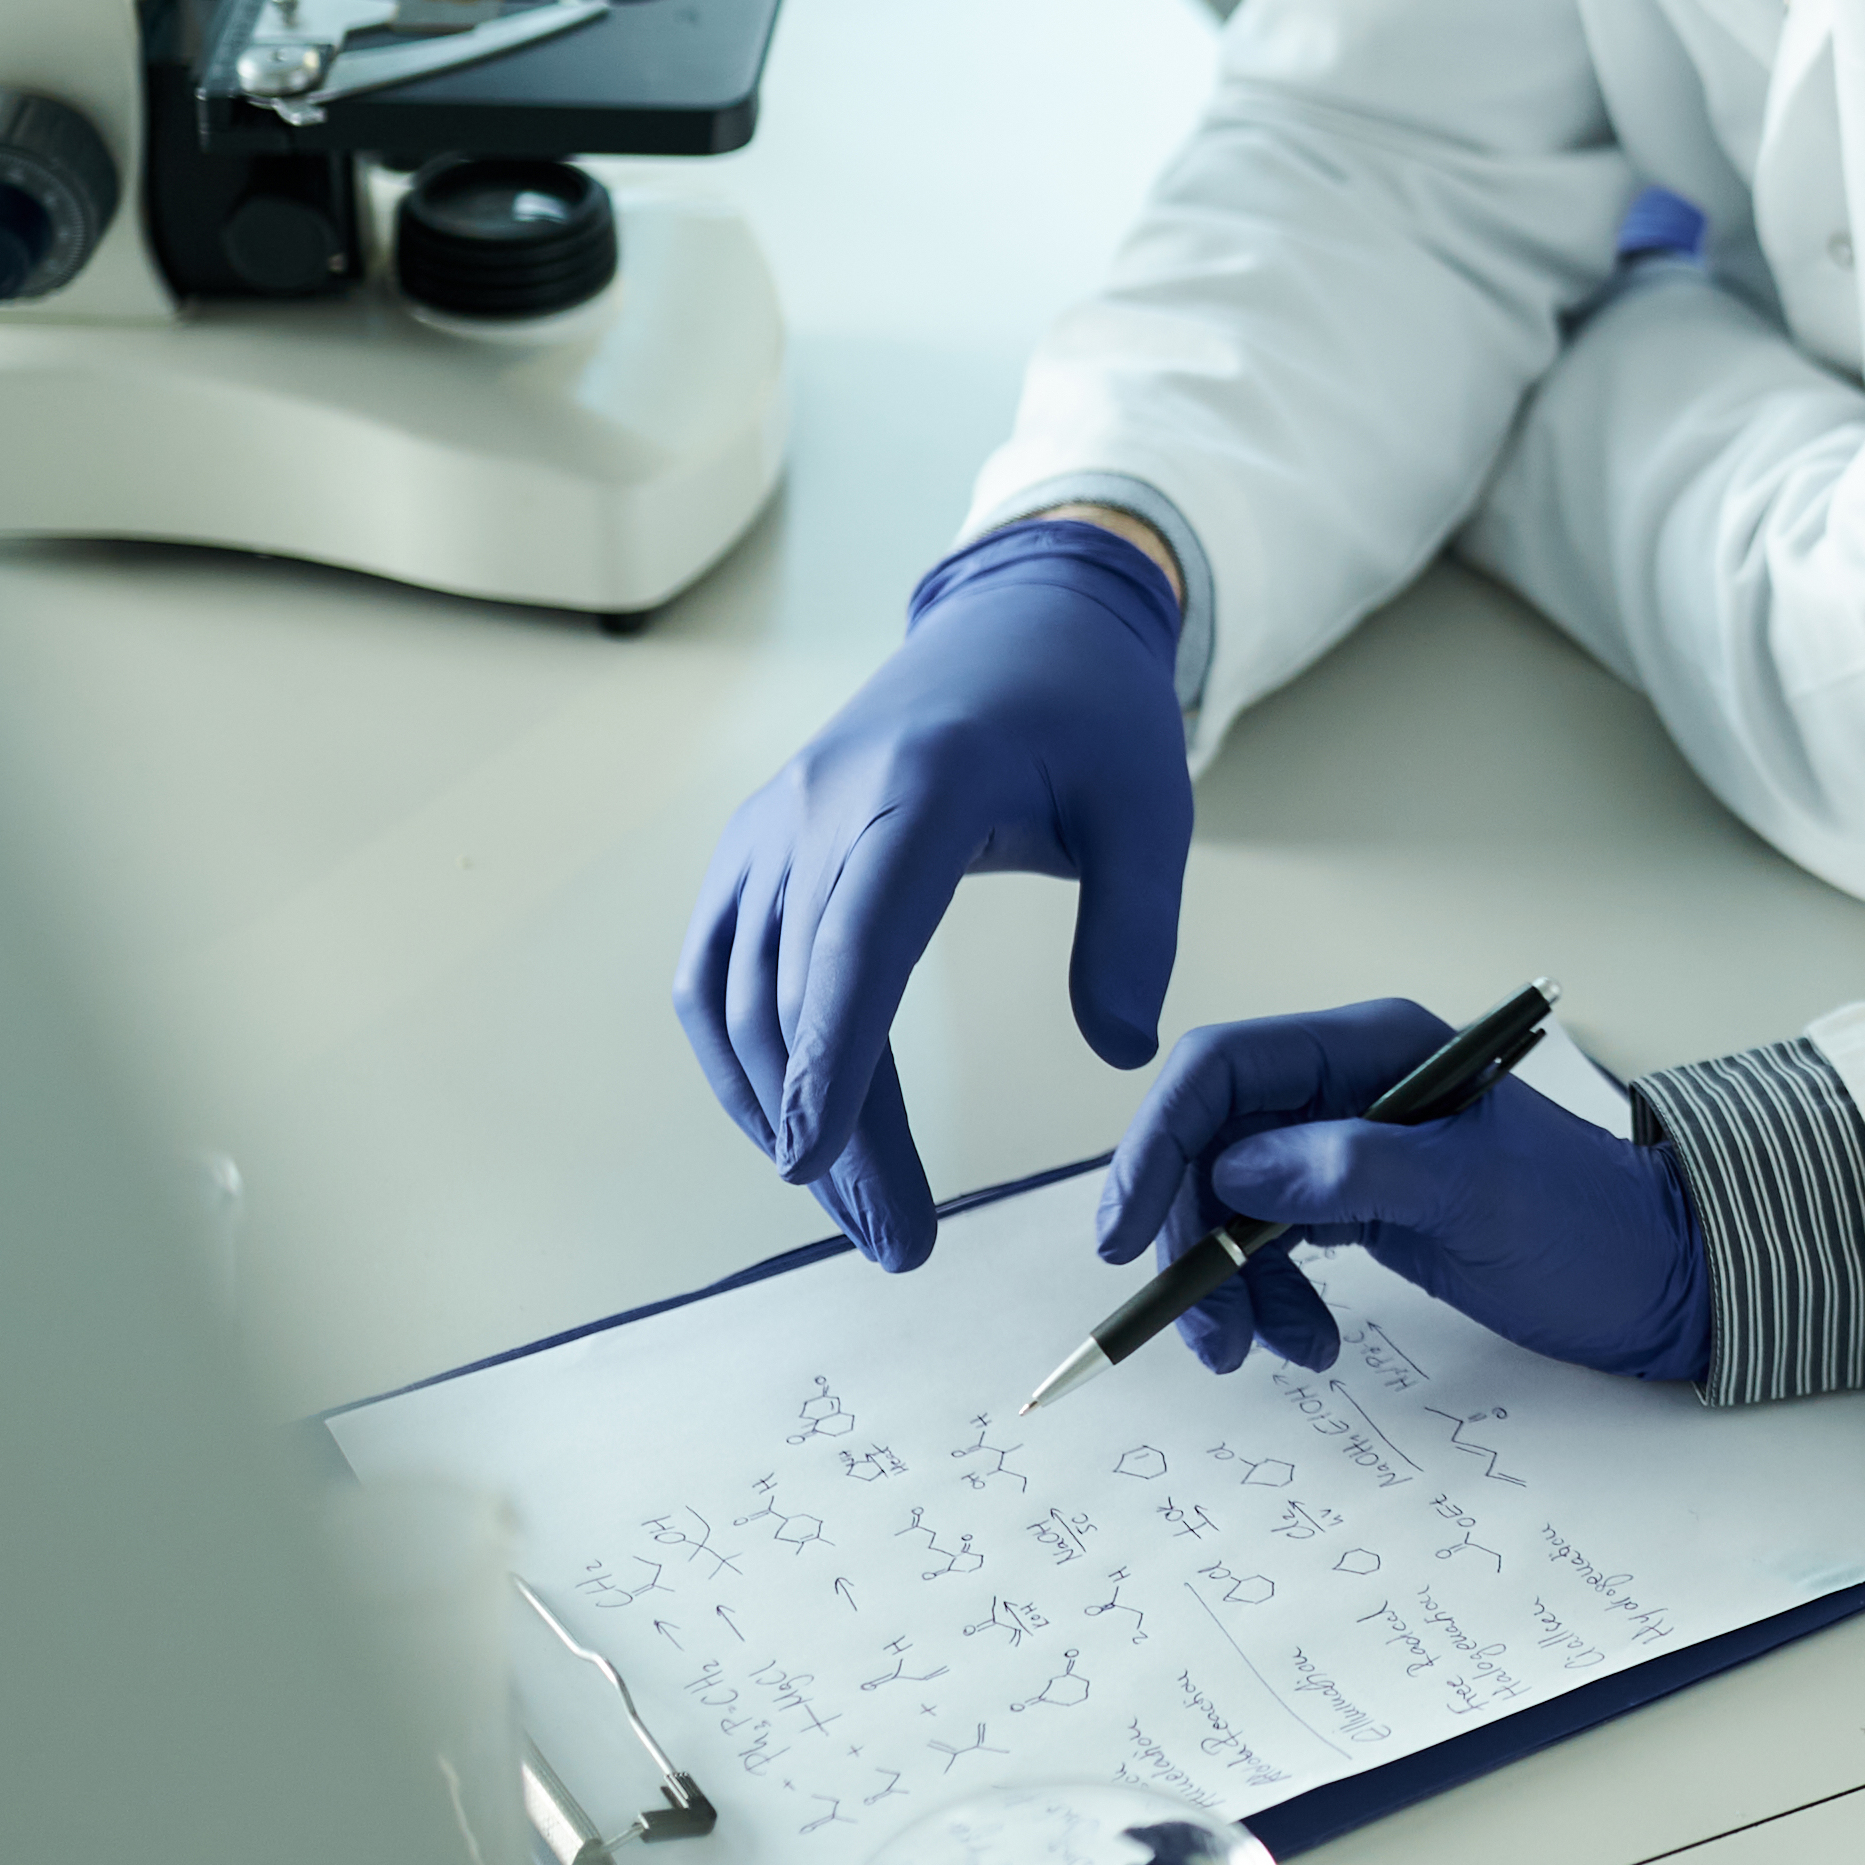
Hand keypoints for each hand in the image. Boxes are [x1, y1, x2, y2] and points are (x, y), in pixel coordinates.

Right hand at [672, 520, 1190, 1268]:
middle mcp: (819, 804)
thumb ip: (1138, 929)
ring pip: (737, 998)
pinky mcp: (754, 847)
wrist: (1020, 617)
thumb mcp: (1151, 806)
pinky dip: (737, 1060)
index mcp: (922, 783)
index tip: (819, 1159)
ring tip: (858, 1213)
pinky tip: (790, 1133)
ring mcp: (771, 825)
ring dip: (779, 1116)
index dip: (834, 1052)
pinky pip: (713, 971)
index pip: (858, 934)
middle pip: (798, 994)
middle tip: (899, 1246)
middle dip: (834, 1135)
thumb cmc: (1091, 715)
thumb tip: (1120, 1053)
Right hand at [1097, 998, 1713, 1387]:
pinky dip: (1275, 1299)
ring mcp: (1353, 1146)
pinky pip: (1274, 1243)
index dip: (1158, 1143)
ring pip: (1234, 1205)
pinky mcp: (1361, 1205)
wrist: (1663, 1276)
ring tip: (1277, 1353)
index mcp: (1375, 1046)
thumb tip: (1237, 1169)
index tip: (1122, 1239)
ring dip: (1233, 1286)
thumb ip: (1358, 1171)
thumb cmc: (1589, 1225)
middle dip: (1193, 1240)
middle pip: (1213, 1145)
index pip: (1225, 1069)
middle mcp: (1351, 1083)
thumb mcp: (1479, 1197)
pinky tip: (1310, 1344)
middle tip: (1209, 1338)